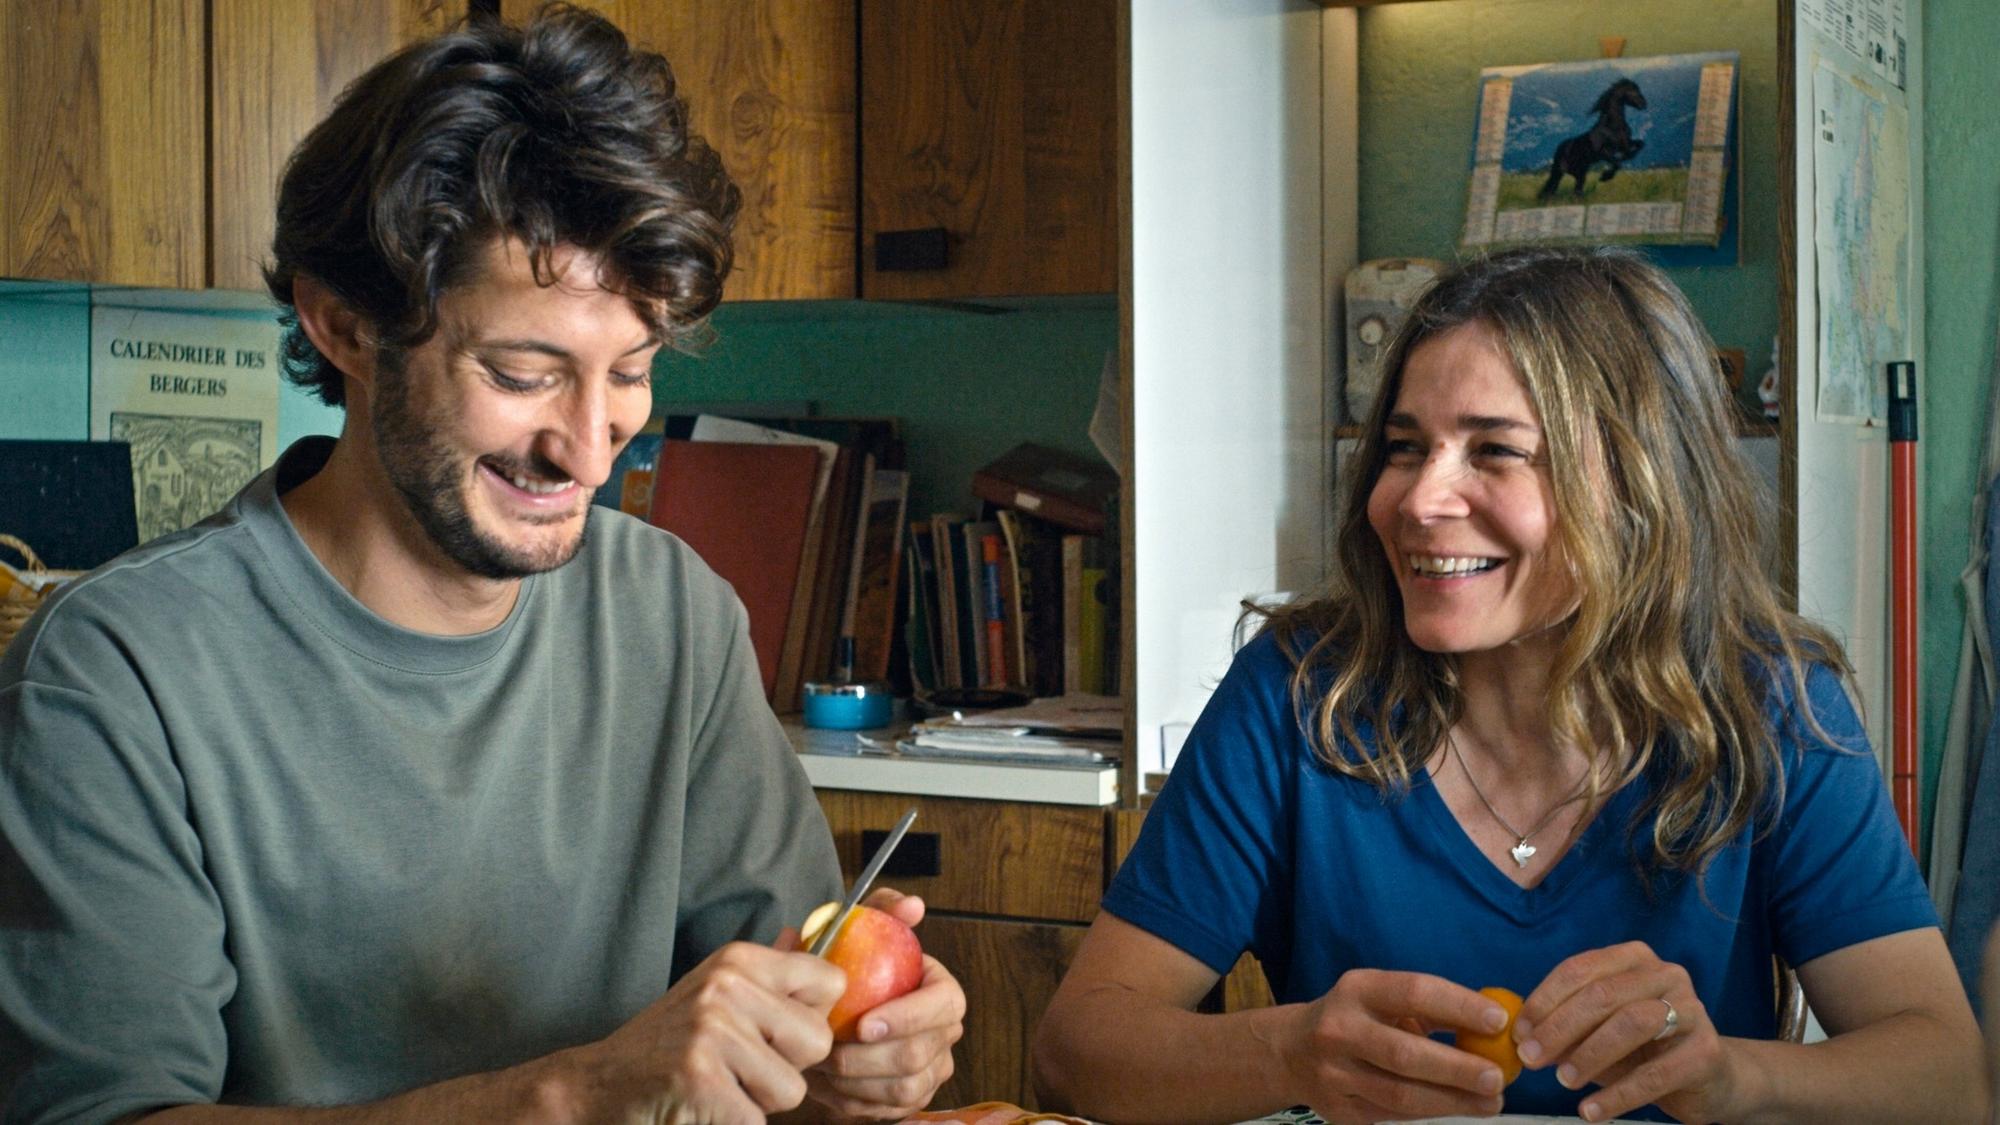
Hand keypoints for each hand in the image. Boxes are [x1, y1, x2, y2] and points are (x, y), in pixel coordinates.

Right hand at [555, 941, 846, 1123]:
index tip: (778, 1035)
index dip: (814, 1019)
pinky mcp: (700, 1078)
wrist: (596, 1084)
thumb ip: (767, 974)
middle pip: (818, 1041)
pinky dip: (732, 1124)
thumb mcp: (715, 995)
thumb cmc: (666, 1043)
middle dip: (788, 1068)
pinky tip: (701, 1106)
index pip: (830, 982)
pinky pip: (755, 1120)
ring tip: (718, 1086)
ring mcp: (712, 1030)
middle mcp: (727, 986)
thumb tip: (804, 935)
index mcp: (739, 960)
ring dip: (759, 1103)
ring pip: (792, 1090)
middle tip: (739, 1068)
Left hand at [803, 889, 965, 1120]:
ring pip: (903, 1089)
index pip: (944, 1005)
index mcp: (942, 991)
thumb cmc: (854, 967)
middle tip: (825, 1050)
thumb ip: (884, 909)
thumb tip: (913, 906)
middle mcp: (945, 1034)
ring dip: (855, 1082)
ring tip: (819, 1066)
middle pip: (918, 1055)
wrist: (839, 1009)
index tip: (864, 1024)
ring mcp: (932, 1070)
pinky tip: (824, 1084)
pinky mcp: (911, 1100)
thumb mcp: (863, 929)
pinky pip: (886, 1111)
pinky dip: (851, 1101)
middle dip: (867, 1058)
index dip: (908, 1018)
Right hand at [1282, 968, 1509, 1122]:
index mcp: (1357, 989)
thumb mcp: (1382, 997)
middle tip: (1498, 1078)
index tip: (1500, 1021)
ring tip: (1491, 1103)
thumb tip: (1495, 1028)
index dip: (1460, 1007)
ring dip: (1452, 1101)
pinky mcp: (1338, 1110)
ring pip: (1400, 1095)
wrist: (1291, 1051)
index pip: (1414, 992)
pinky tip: (1458, 1108)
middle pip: (1405, 1053)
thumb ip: (1430, 1009)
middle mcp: (1340, 1029)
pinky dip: (1430, 1113)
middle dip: (1458, 1069)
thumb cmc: (1358, 1018)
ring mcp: (1334, 1074)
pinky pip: (1392, 1115)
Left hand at [1514, 941, 1732, 1122]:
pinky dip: (1617, 1095)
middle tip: (1531, 1058)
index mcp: (1633, 958)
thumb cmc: (1644, 1048)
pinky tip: (1590, 1111)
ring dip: (1589, 1054)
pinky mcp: (1706, 1052)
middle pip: (1603, 994)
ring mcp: (1692, 1010)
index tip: (1520, 1031)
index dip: (1544, 1000)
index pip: (1580, 969)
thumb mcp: (1600, 1031)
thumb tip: (1523, 1036)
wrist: (1712, 1076)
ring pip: (1631, 1024)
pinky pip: (1655, 1074)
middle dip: (1559, 1028)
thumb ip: (1567, 1027)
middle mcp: (1665, 974)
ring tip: (1562, 1081)